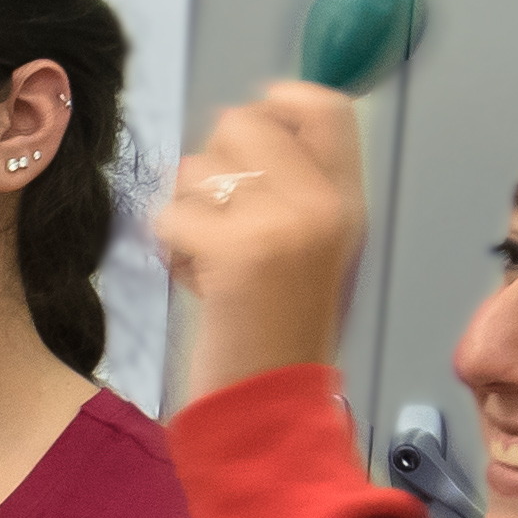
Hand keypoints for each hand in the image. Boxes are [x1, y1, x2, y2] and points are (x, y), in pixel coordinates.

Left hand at [160, 79, 369, 401]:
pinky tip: (196, 283)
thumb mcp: (308, 253)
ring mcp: (284, 223)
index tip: (244, 148)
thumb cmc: (278, 335)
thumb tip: (242, 124)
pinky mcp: (237, 250)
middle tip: (220, 223)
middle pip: (244, 120)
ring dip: (188, 211)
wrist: (273, 411)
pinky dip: (169, 248)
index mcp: (348, 202)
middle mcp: (324, 203)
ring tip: (212, 263)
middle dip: (211, 167)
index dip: (275, 106)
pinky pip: (171, 213)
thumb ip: (289, 190)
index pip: (325, 106)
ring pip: (197, 166)